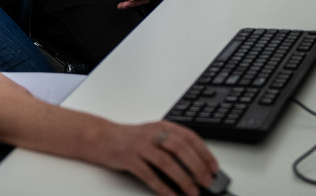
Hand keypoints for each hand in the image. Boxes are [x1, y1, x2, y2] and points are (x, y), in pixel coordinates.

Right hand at [100, 121, 217, 195]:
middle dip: (197, 167)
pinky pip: (149, 175)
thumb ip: (172, 145)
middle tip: (207, 181)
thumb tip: (196, 166)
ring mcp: (140, 145)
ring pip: (167, 162)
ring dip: (183, 178)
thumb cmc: (130, 139)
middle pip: (180, 148)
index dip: (204, 152)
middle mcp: (152, 134)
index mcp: (162, 126)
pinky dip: (162, 187)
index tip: (214, 167)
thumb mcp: (154, 135)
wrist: (101, 137)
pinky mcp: (129, 158)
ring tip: (193, 191)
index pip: (189, 137)